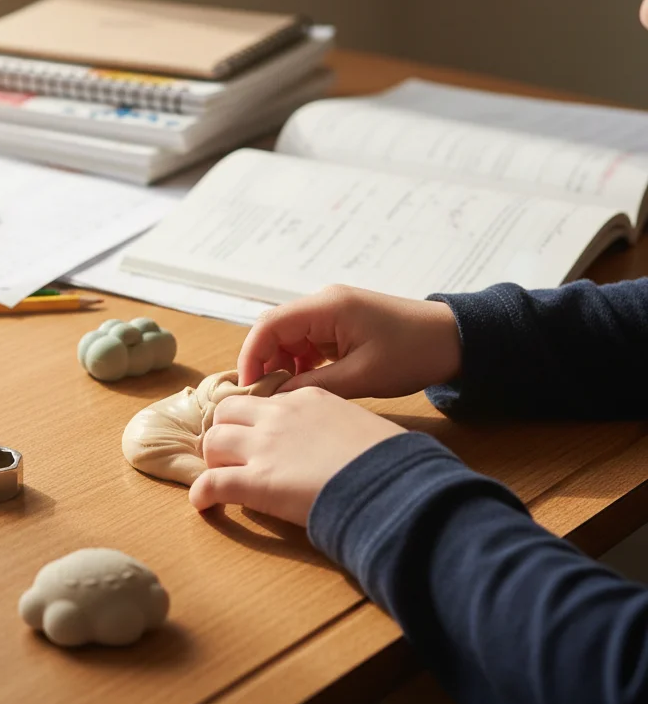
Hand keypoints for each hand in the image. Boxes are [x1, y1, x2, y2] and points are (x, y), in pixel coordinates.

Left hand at [189, 387, 404, 525]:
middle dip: (225, 432)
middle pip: (227, 412)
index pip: (265, 400)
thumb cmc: (391, 458)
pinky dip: (202, 493)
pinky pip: (212, 483)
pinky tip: (204, 504)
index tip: (258, 436)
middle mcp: (279, 415)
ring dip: (213, 460)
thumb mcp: (362, 425)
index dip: (256, 420)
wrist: (393, 481)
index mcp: (307, 398)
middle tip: (233, 456)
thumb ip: (339, 427)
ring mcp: (265, 447)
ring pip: (213, 442)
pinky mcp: (257, 481)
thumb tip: (341, 445)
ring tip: (221, 477)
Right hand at [239, 285, 461, 398]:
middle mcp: (324, 302)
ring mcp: (331, 312)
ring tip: (285, 396)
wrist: (455, 340)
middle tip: (262, 398)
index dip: (251, 357)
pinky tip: (305, 386)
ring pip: (288, 337)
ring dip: (282, 365)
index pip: (269, 325)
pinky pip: (306, 342)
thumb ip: (314, 386)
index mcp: (328, 307)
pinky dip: (299, 363)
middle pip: (274, 329)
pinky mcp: (339, 324)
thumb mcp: (361, 377)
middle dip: (263, 363)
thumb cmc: (413, 354)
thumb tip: (275, 400)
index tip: (248, 389)